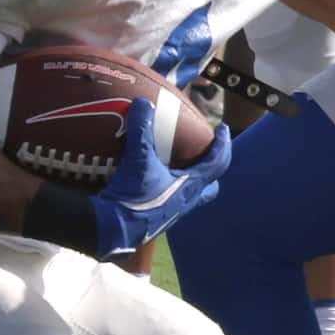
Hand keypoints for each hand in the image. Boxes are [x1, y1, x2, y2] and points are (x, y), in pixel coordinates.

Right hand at [87, 98, 231, 256]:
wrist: (111, 231)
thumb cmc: (132, 197)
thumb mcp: (137, 160)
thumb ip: (141, 129)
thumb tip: (144, 102)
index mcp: (190, 187)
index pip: (217, 163)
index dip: (222, 144)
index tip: (223, 128)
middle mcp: (185, 202)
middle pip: (209, 186)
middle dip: (212, 169)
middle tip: (206, 154)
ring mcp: (171, 214)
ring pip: (189, 196)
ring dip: (188, 180)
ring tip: (177, 166)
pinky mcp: (155, 220)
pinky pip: (168, 202)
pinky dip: (166, 189)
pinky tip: (150, 182)